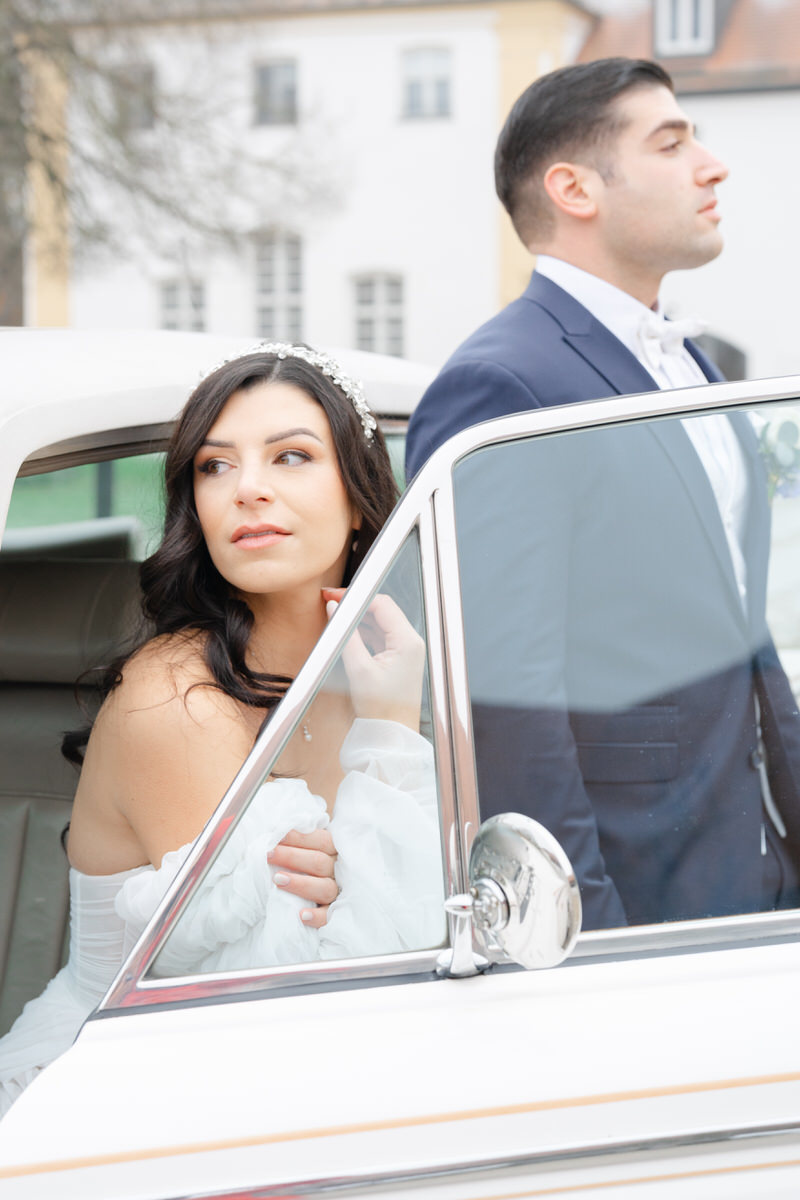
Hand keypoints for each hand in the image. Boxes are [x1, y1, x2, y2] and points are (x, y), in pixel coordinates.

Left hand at [268, 828, 337, 928]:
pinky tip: (301, 915)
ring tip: (277, 880)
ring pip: (325, 888)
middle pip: (320, 862)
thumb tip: (276, 830)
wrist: (309, 900)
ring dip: (301, 884)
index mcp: (333, 852)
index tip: (276, 837)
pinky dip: (317, 916)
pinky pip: (329, 916)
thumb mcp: (303, 850)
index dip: (300, 838)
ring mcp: (337, 893)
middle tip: (269, 855)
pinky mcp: (333, 914)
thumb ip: (296, 842)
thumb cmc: (302, 868)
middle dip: (292, 857)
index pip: (323, 840)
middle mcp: (338, 871)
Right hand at [323, 587, 425, 730]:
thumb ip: (345, 635)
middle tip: (330, 602)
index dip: (355, 596)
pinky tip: (347, 633)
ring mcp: (406, 650)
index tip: (332, 595)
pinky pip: (379, 636)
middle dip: (355, 604)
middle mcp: (411, 642)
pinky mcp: (398, 658)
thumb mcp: (359, 669)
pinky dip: (363, 632)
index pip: (381, 603)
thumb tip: (334, 609)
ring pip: (379, 622)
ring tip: (335, 617)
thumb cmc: (380, 709)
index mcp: (407, 641)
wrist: (390, 735)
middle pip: (381, 609)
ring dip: (358, 617)